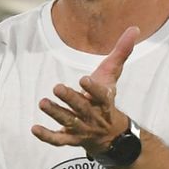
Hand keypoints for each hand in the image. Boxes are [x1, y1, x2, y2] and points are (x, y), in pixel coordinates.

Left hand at [31, 27, 137, 156]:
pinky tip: (34, 128)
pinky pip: (59, 140)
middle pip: (82, 108)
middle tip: (56, 87)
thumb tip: (134, 27)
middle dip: (70, 99)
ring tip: (43, 103)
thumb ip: (121, 52)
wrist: (111, 135)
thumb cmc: (106, 98)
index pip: (102, 95)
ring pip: (69, 122)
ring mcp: (82, 129)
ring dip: (56, 113)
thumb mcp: (113, 75)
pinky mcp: (71, 138)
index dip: (93, 89)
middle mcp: (94, 116)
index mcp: (105, 101)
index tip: (84, 79)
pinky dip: (47, 136)